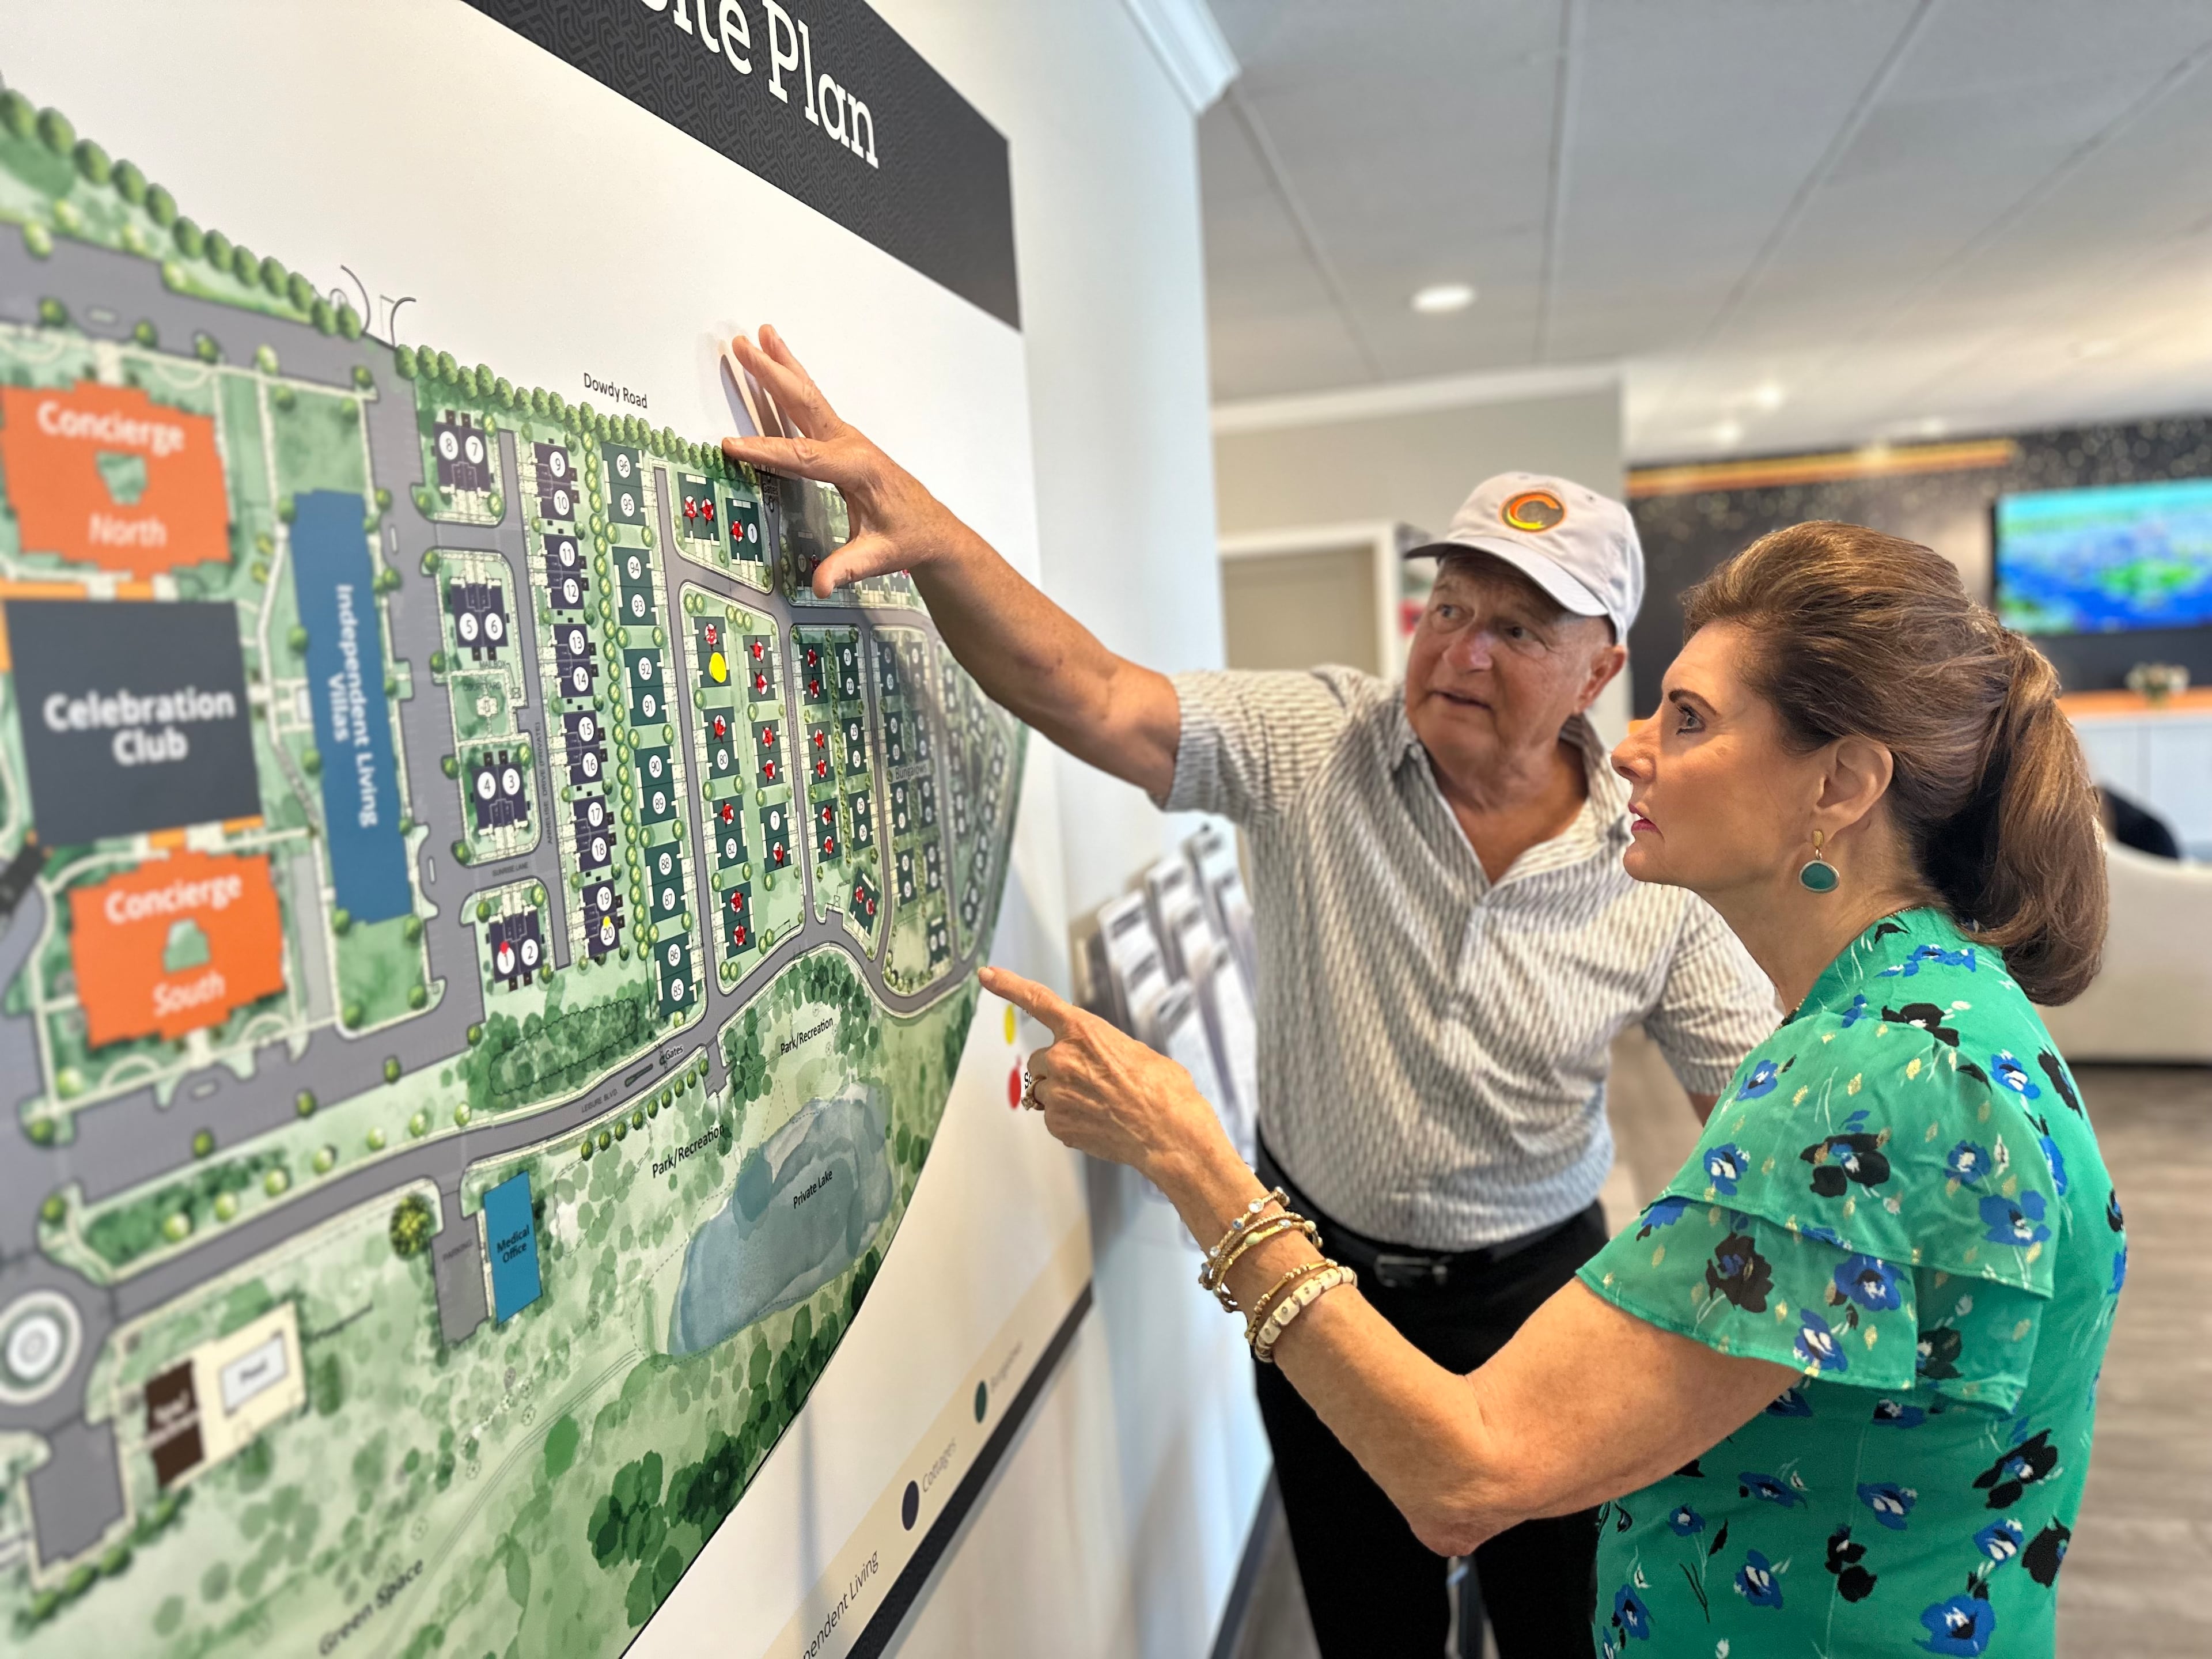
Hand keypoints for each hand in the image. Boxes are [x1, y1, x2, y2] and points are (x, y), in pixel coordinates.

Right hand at [720, 326, 980, 597]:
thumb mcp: (880, 556)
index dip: (767, 451)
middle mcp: (851, 445)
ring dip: (781, 364)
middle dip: (771, 375)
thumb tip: (824, 583)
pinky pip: (812, 404)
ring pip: (808, 395)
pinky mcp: (843, 440)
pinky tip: (778, 361)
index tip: (733, 444)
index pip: (804, 457)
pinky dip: (793, 379)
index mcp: (858, 469)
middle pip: (804, 404)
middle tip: (742, 346)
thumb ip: (850, 567)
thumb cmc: (908, 537)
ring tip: (756, 335)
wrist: (933, 528)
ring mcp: (847, 438)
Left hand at [981, 965, 1230, 1187]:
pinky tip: (1100, 1123)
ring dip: (1066, 1095)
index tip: (987, 975)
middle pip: (1042, 1060)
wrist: (1171, 1134)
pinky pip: (1054, 1117)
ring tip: (1103, 1105)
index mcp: (1083, 1031)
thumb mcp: (1135, 1052)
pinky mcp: (1056, 1123)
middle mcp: (1062, 1059)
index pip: (1037, 1000)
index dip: (1008, 985)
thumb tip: (1097, 1061)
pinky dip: (1071, 1120)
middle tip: (1097, 1083)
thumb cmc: (1164, 1091)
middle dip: (1061, 1069)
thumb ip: (1102, 1049)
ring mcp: (1056, 1093)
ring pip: (1046, 1090)